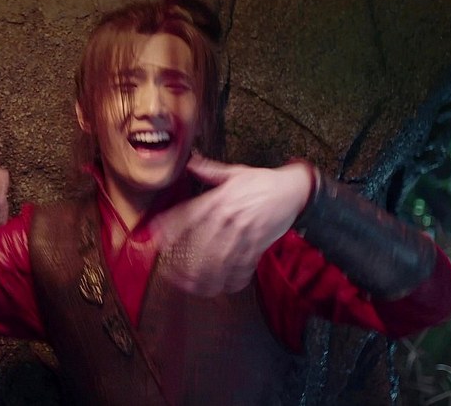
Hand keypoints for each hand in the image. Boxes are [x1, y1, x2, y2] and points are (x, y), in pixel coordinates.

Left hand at [150, 155, 312, 295]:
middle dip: (183, 264)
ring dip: (204, 279)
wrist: (295, 191)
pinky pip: (242, 269)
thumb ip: (209, 171)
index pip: (187, 216)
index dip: (169, 229)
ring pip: (219, 262)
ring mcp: (243, 235)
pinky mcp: (258, 247)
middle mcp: (228, 218)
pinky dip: (231, 281)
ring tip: (192, 288)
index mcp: (218, 199)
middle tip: (170, 275)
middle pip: (199, 246)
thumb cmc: (262, 182)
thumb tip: (190, 163)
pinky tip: (221, 288)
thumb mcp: (235, 172)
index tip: (155, 241)